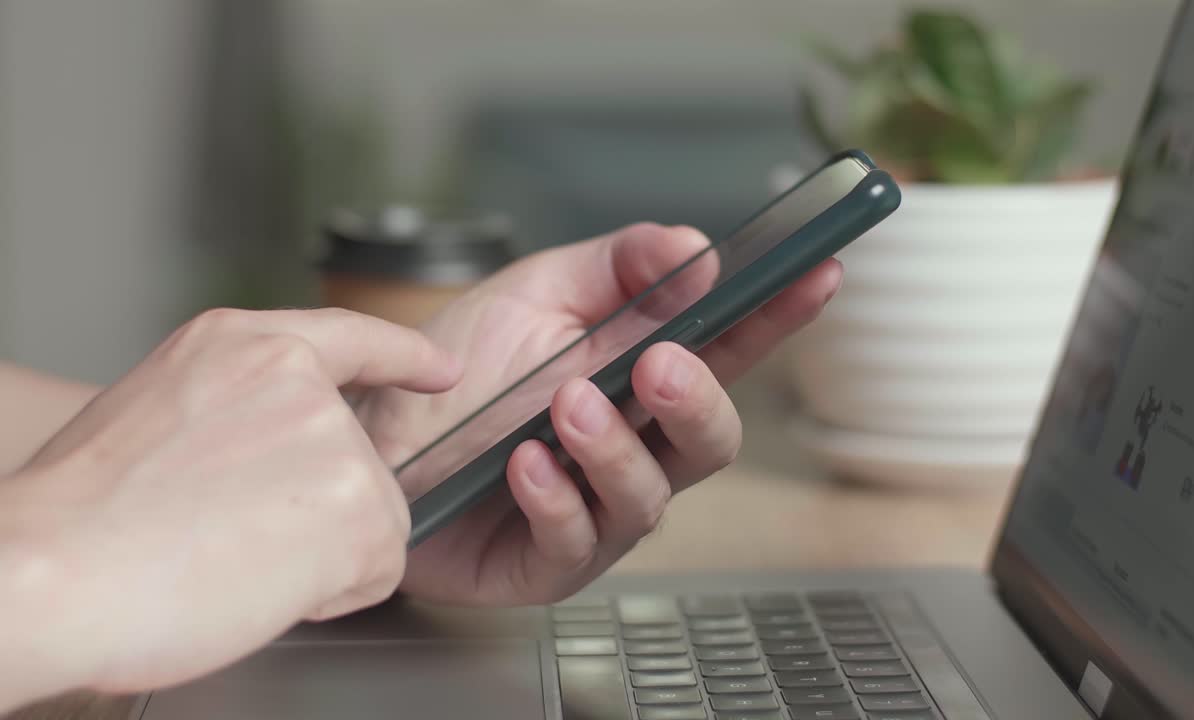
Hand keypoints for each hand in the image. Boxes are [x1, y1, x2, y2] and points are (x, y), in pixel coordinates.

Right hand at [0, 308, 457, 707]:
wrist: (48, 571)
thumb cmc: (75, 519)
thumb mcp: (155, 415)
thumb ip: (233, 415)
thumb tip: (266, 462)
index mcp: (237, 345)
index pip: (346, 336)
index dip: (401, 353)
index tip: (439, 365)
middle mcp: (295, 378)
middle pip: (355, 457)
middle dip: (314, 510)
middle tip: (228, 536)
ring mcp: (334, 437)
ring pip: (369, 517)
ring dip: (319, 554)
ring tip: (229, 559)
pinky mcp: (361, 502)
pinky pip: (378, 567)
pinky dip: (332, 593)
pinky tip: (259, 585)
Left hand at [355, 222, 842, 604]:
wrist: (366, 435)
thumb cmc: (453, 373)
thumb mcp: (533, 293)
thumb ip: (616, 267)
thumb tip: (695, 251)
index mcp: (639, 375)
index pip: (729, 347)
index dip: (779, 316)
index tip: (818, 274)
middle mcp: (632, 446)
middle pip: (712, 439)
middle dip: (698, 401)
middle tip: (661, 363)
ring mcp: (596, 509)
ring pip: (651, 496)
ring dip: (615, 448)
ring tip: (566, 406)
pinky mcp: (548, 563)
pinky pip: (577, 543)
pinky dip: (556, 499)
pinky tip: (524, 463)